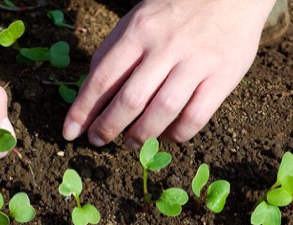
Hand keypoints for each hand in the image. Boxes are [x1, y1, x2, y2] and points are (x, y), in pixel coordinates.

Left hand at [63, 0, 274, 148]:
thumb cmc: (175, 12)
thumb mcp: (138, 20)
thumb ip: (115, 53)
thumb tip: (91, 96)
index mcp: (139, 31)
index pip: (103, 78)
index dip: (83, 110)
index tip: (70, 132)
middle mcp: (166, 47)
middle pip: (131, 99)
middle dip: (108, 127)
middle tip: (98, 141)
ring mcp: (196, 62)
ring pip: (162, 111)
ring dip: (141, 135)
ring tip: (131, 143)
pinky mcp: (222, 77)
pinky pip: (195, 117)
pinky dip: (177, 134)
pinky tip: (167, 135)